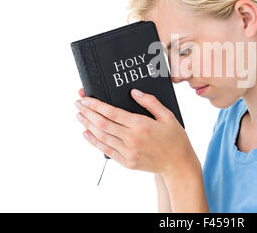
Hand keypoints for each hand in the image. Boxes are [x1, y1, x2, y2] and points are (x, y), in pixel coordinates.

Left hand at [74, 88, 198, 177]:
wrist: (178, 164)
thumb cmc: (175, 139)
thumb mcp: (167, 116)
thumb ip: (150, 102)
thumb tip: (134, 92)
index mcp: (141, 125)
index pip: (112, 113)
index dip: (96, 105)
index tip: (85, 98)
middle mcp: (132, 139)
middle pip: (103, 124)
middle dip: (88, 112)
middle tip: (78, 104)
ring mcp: (128, 152)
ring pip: (102, 137)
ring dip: (88, 125)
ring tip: (79, 116)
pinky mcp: (127, 162)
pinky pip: (106, 150)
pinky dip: (94, 142)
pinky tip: (86, 133)